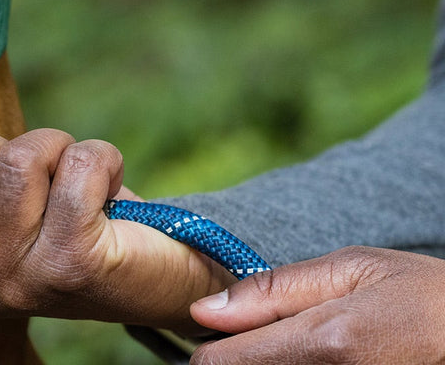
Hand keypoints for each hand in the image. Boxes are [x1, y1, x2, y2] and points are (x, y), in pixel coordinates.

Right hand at [0, 123, 234, 330]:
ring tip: (68, 173)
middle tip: (19, 167)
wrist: (151, 276)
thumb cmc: (62, 225)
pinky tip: (106, 181)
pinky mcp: (77, 262)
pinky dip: (98, 156)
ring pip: (17, 162)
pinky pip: (75, 167)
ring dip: (52, 146)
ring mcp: (25, 280)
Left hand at [190, 246, 444, 363]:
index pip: (217, 364)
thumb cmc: (426, 299)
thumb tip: (203, 311)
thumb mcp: (354, 270)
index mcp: (326, 343)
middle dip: (241, 358)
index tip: (226, 331)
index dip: (213, 345)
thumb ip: (273, 291)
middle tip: (273, 337)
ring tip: (302, 348)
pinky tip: (317, 362)